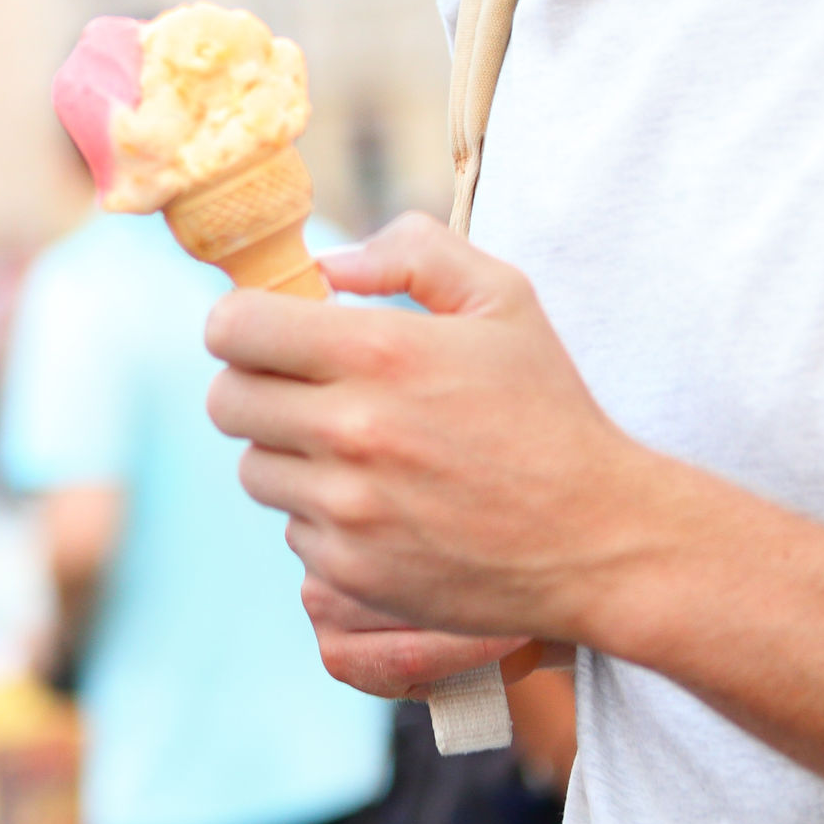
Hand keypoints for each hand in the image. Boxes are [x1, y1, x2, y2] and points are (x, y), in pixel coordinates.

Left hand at [204, 214, 669, 692]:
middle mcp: (353, 432)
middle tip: (304, 390)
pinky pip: (292, 529)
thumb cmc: (548, 412)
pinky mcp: (352, 571)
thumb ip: (414, 252)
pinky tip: (382, 505)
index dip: (241, 324)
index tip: (267, 332)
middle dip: (256, 386)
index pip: (235, 327)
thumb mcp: (504, 300)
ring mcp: (349, 509)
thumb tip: (330, 265)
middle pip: (226, 401)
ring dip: (287, 455)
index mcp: (381, 353)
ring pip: (254, 469)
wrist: (598, 540)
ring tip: (352, 449)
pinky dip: (322, 516)